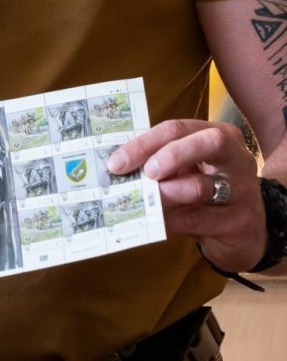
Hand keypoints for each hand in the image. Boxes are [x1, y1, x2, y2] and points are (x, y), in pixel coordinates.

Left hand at [107, 119, 263, 270]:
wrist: (244, 231)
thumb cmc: (205, 193)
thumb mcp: (187, 171)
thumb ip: (159, 164)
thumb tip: (117, 169)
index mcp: (216, 135)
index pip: (177, 129)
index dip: (144, 144)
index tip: (116, 163)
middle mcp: (235, 157)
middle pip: (207, 142)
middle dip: (170, 155)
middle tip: (145, 174)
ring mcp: (242, 188)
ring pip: (201, 186)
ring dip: (165, 194)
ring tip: (144, 201)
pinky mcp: (240, 220)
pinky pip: (198, 219)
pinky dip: (170, 220)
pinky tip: (153, 222)